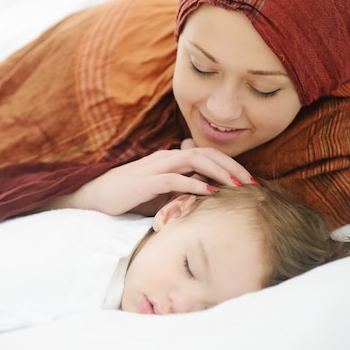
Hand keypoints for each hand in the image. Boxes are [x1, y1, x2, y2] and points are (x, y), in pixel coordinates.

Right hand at [45, 146, 256, 215]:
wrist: (96, 196)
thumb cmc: (130, 196)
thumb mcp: (161, 194)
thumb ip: (181, 191)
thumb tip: (205, 197)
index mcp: (172, 159)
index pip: (207, 155)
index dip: (230, 164)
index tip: (249, 180)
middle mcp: (167, 158)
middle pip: (206, 153)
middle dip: (232, 166)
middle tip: (253, 182)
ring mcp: (157, 167)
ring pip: (195, 160)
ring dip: (219, 171)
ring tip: (238, 184)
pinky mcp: (147, 181)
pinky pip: (175, 178)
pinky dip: (194, 183)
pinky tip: (210, 191)